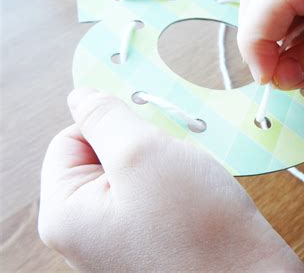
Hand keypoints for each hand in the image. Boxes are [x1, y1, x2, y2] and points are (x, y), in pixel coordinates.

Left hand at [38, 88, 303, 271]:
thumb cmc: (200, 230)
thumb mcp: (144, 154)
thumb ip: (106, 118)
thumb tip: (82, 97)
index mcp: (66, 214)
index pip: (69, 140)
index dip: (109, 126)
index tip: (145, 132)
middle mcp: (85, 232)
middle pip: (102, 157)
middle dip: (141, 148)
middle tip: (170, 162)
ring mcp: (117, 239)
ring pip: (133, 174)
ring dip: (162, 165)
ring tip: (187, 186)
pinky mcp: (147, 241)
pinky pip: (152, 195)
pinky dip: (174, 185)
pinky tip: (194, 199)